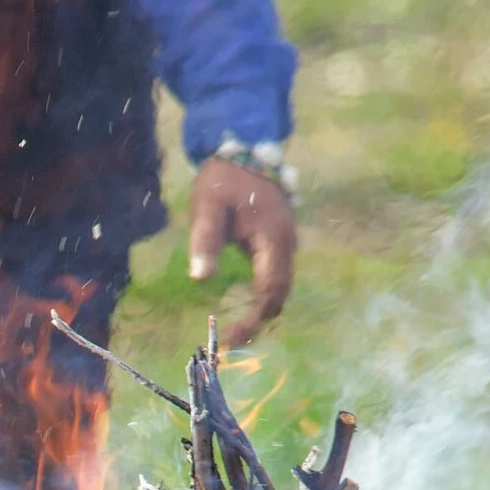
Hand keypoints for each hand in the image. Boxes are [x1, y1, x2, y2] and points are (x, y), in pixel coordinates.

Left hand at [188, 157, 295, 346]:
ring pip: (282, 286)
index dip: (254, 318)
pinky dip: (266, 294)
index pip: (269, 291)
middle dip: (259, 319)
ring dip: (264, 309)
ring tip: (238, 328)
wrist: (245, 150)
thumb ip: (205, 241)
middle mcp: (287, 245)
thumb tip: (201, 279)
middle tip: (231, 339)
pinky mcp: (281, 241)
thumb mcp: (208, 207)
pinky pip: (278, 276)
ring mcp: (288, 243)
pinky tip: (247, 305)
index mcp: (273, 239)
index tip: (231, 336)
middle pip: (281, 294)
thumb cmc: (223, 180)